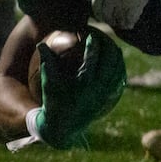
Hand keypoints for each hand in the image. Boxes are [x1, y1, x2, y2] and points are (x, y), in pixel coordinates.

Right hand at [35, 28, 126, 148]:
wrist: (63, 127)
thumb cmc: (53, 102)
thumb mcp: (48, 83)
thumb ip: (47, 62)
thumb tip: (41, 44)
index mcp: (83, 83)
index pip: (92, 59)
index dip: (93, 45)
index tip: (91, 35)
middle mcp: (97, 88)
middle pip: (110, 63)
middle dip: (110, 48)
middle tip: (106, 38)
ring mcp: (104, 94)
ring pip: (117, 72)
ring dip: (117, 59)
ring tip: (115, 47)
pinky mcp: (107, 100)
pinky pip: (118, 82)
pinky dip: (119, 71)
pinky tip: (118, 64)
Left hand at [91, 0, 156, 29]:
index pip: (95, 6)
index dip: (96, 12)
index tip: (98, 14)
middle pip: (105, 14)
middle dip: (106, 18)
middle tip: (108, 20)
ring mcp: (125, 2)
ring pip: (117, 18)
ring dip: (116, 22)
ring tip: (118, 23)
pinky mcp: (137, 4)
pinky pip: (131, 18)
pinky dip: (129, 23)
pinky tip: (128, 25)